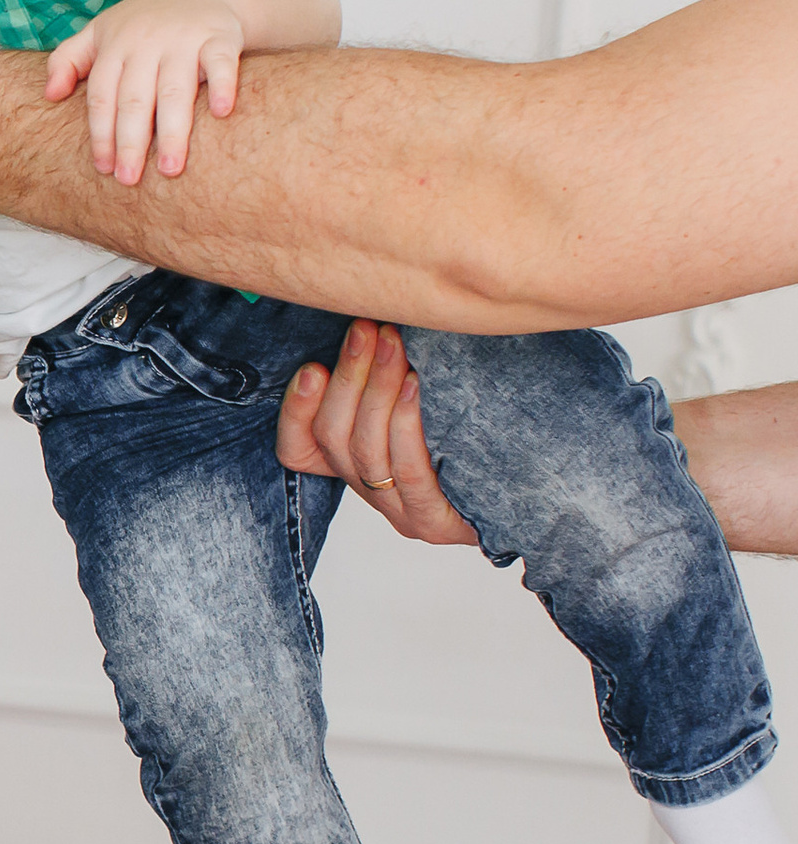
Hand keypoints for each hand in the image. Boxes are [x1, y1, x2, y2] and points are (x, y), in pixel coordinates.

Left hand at [45, 0, 246, 184]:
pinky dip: (222, 84)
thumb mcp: (98, 33)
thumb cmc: (141, 23)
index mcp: (115, 47)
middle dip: (130, 141)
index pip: (102, 96)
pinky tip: (221, 112)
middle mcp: (146, 42)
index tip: (104, 168)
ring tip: (170, 169)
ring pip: (175, 89)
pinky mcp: (219, 36)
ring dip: (173, 130)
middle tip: (129, 179)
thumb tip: (49, 95)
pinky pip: (221, 62)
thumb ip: (67, 60)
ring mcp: (183, 38)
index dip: (101, 134)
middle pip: (135, 99)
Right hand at [277, 321, 477, 545]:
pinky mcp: (433, 524)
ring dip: (376, 389)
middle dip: (348, 377)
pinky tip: (415, 385)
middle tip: (367, 330)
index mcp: (357, 468)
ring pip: (365, 450)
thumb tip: (367, 319)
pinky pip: (408, 471)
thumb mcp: (429, 397)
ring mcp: (400, 513)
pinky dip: (406, 423)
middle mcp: (371, 494)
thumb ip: (391, 374)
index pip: (298, 449)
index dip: (296, 409)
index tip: (313, 366)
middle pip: (332, 438)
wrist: (547, 487)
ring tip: (392, 344)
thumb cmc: (485, 431)